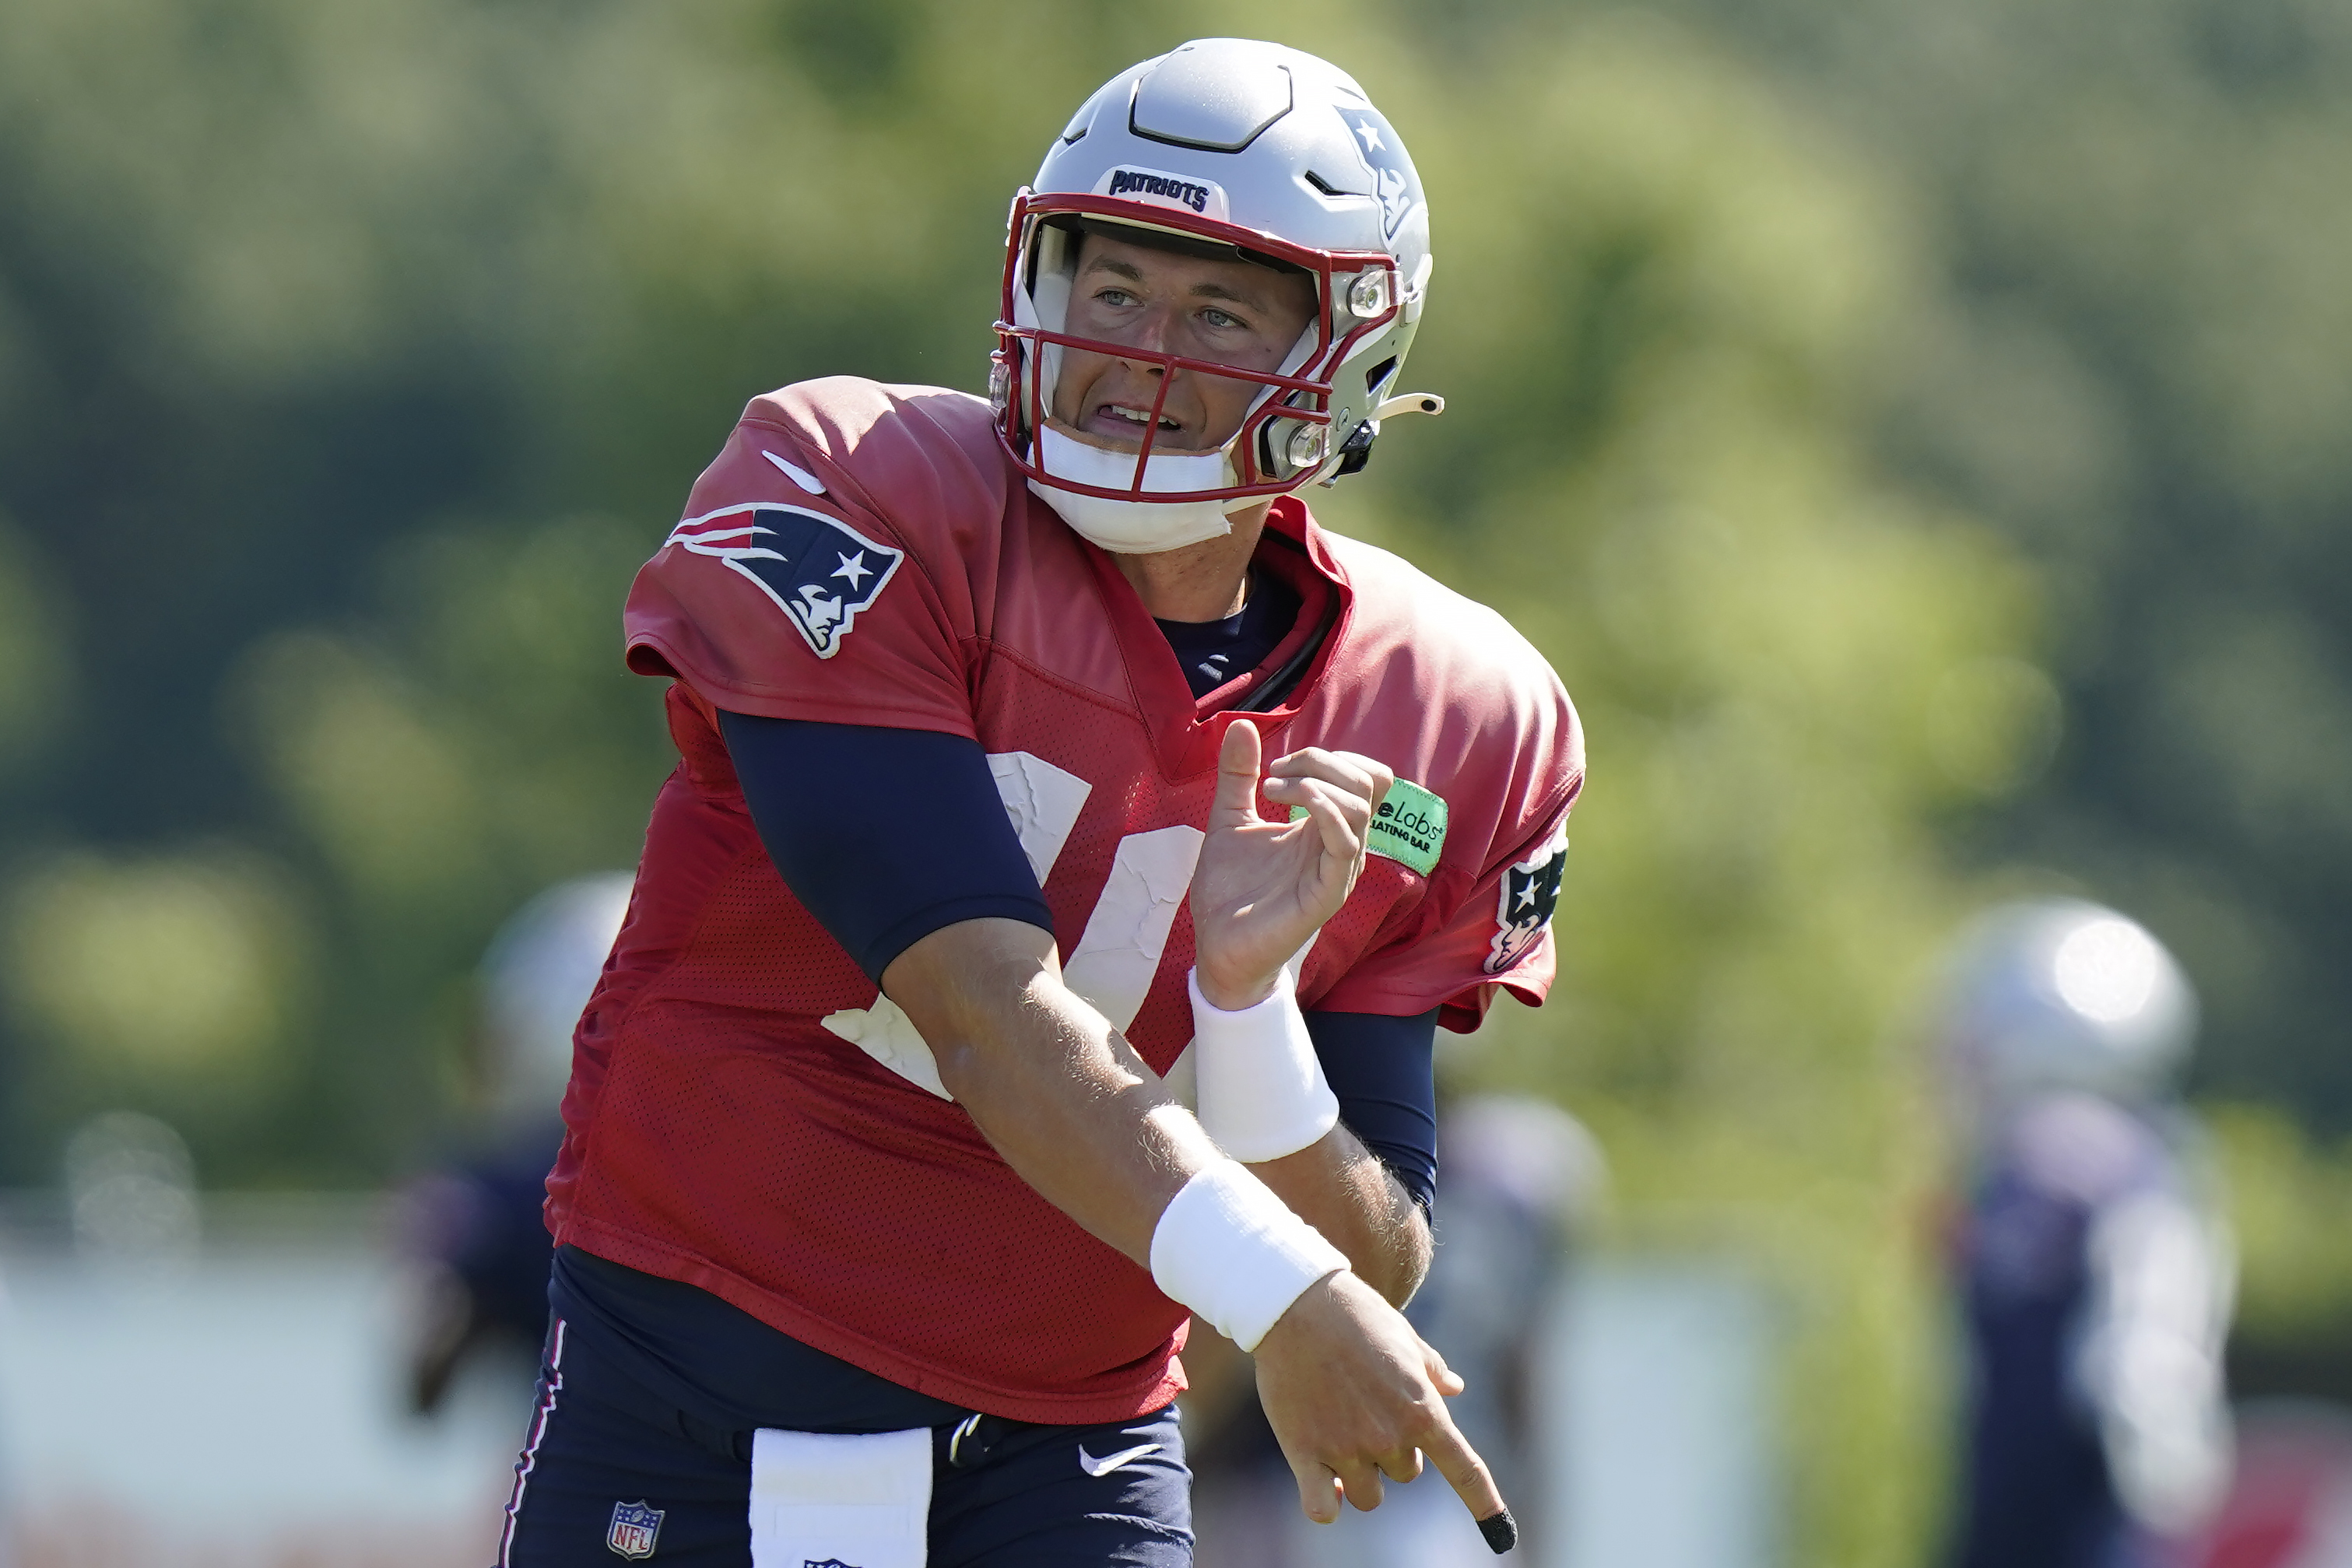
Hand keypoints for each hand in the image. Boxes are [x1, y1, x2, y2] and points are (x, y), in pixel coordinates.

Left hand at [1190, 722, 1392, 1008]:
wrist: (1218, 946)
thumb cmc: (1230, 889)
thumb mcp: (1229, 818)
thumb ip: (1237, 775)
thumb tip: (1242, 723)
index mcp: (1325, 826)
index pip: (1364, 775)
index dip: (1327, 756)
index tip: (1275, 767)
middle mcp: (1341, 845)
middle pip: (1369, 782)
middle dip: (1321, 761)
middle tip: (1274, 774)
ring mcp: (1338, 870)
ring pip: (1360, 807)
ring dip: (1315, 784)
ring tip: (1270, 790)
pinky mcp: (1328, 894)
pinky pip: (1346, 844)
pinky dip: (1323, 811)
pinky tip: (1287, 809)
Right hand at [1253, 1271, 1510, 1530]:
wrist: (1298, 1302)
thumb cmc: (1357, 1314)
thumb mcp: (1405, 1338)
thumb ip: (1432, 1370)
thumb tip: (1455, 1387)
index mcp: (1422, 1410)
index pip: (1464, 1470)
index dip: (1485, 1505)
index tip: (1502, 1535)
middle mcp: (1389, 1437)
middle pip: (1404, 1473)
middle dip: (1391, 1449)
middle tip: (1367, 1407)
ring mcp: (1346, 1448)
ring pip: (1367, 1495)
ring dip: (1358, 1475)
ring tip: (1339, 1431)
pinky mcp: (1305, 1452)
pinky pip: (1322, 1508)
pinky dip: (1325, 1503)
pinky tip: (1324, 1484)